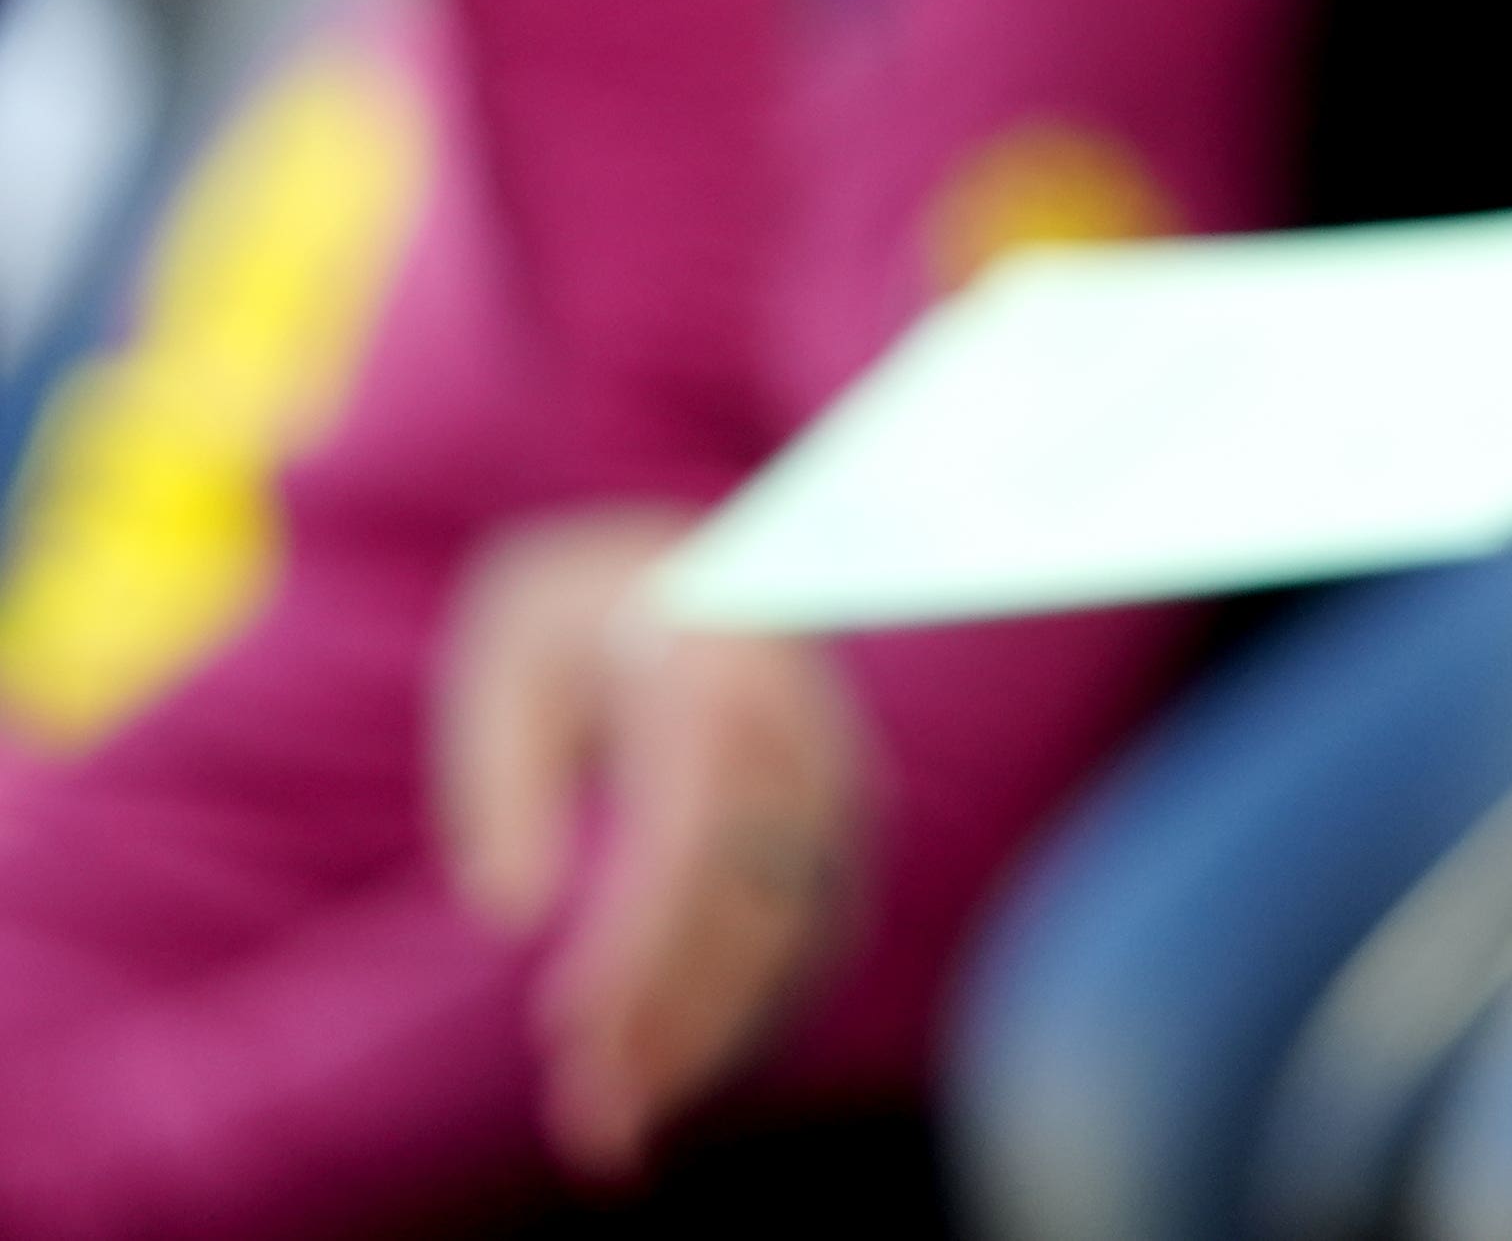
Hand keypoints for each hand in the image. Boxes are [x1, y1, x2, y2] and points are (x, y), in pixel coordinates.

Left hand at [434, 506, 868, 1177]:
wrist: (684, 559)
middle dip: (667, 1021)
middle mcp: (798, 731)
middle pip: (743, 903)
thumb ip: (500, 771)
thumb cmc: (574, 615)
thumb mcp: (505, 654)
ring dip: (702, 1035)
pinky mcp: (836, 822)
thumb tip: (516, 911)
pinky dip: (740, 1008)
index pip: (689, 828)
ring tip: (609, 1128)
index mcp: (715, 673)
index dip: (637, 937)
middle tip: (583, 1123)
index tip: (566, 1027)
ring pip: (780, 933)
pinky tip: (669, 1067)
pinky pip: (800, 932)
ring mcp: (831, 778)